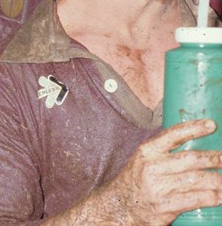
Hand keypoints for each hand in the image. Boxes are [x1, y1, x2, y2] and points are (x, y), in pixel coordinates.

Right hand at [99, 119, 221, 224]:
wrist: (120, 206)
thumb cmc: (137, 180)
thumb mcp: (143, 160)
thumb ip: (163, 151)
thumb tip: (194, 141)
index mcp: (147, 151)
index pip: (172, 135)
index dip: (194, 128)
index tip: (211, 125)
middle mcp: (152, 167)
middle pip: (191, 159)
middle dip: (215, 158)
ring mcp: (158, 188)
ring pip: (197, 179)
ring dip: (218, 179)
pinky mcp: (165, 207)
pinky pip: (196, 199)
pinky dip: (213, 197)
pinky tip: (220, 196)